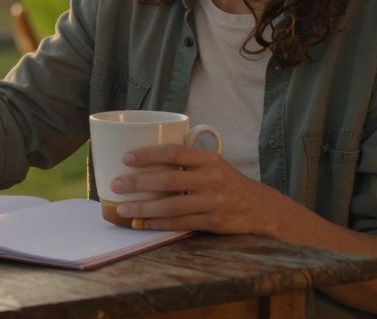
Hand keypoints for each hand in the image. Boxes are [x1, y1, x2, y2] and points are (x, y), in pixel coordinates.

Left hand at [108, 144, 281, 235]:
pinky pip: (181, 223)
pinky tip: (143, 223)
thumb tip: (146, 158)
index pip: (174, 153)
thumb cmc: (227, 183)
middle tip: (116, 184)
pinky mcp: (214, 222)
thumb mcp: (213, 164)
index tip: (126, 158)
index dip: (149, 154)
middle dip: (138, 183)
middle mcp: (211, 178)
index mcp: (208, 159)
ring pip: (172, 206)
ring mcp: (213, 202)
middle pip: (168, 181)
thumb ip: (187, 161)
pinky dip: (160, 223)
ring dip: (144, 208)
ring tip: (123, 208)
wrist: (260, 207)